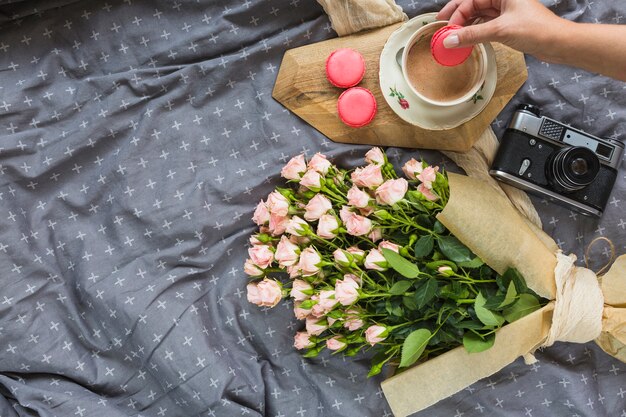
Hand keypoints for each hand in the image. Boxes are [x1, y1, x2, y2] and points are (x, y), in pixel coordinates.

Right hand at [436, 0, 567, 59]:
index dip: (456, 14)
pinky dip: (474, 32)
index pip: (471, 0)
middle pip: (472, 5)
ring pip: (478, 15)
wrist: (558, 43)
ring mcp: (505, 11)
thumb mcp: (500, 30)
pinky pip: (485, 25)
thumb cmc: (536, 29)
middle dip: (457, 17)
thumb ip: (472, 34)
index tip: (445, 29)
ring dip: (465, 26)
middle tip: (441, 29)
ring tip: (452, 38)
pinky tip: (466, 40)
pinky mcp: (507, 24)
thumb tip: (449, 40)